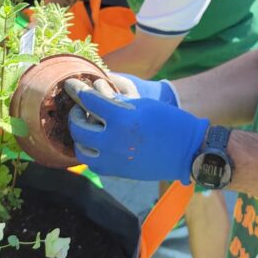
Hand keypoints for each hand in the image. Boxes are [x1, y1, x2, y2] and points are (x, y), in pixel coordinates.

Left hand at [65, 79, 207, 182]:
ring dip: (79, 137)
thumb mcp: (142, 104)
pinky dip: (89, 153)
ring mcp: (113, 159)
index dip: (77, 90)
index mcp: (120, 118)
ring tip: (85, 128)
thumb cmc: (168, 121)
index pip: (88, 100)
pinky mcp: (117, 172)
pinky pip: (93, 163)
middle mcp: (112, 140)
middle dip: (74, 114)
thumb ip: (116, 102)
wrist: (186, 151)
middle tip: (79, 108)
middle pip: (77, 127)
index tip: (71, 85)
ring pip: (81, 149)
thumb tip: (96, 99)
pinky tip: (94, 144)